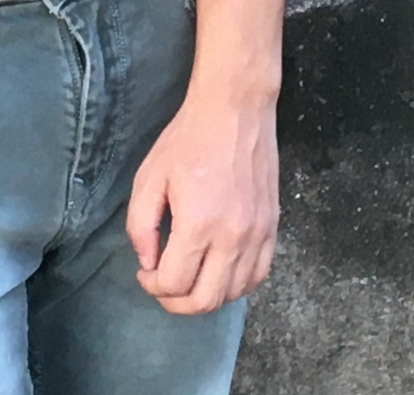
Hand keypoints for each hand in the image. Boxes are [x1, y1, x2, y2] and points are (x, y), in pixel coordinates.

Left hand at [126, 89, 280, 314]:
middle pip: (205, 301)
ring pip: (233, 294)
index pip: (174, 283)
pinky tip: (219, 272)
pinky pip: (258, 277)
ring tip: (189, 277)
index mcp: (198, 224)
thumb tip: (149, 262)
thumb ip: (141, 225)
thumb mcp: (150, 175)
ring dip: (206, 296)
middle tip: (162, 286)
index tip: (145, 270)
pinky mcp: (272, 228)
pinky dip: (236, 286)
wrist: (234, 110)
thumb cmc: (188, 139)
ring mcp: (257, 235)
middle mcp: (232, 237)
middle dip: (176, 303)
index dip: (152, 285)